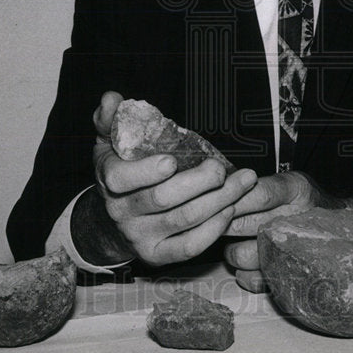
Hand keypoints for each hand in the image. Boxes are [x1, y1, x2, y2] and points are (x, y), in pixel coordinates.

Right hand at [75, 91, 256, 267]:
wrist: (114, 220)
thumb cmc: (122, 172)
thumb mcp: (110, 143)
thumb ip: (110, 119)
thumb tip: (111, 98)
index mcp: (109, 180)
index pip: (120, 179)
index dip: (146, 172)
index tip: (171, 161)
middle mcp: (122, 212)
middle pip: (162, 199)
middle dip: (199, 182)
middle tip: (221, 168)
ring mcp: (140, 236)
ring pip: (183, 220)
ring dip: (218, 201)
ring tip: (243, 182)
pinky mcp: (158, 254)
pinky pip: (189, 247)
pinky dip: (213, 230)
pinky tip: (230, 209)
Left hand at [223, 171, 352, 291]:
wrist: (344, 227)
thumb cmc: (307, 202)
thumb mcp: (290, 182)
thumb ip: (259, 185)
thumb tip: (217, 189)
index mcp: (296, 190)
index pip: (255, 194)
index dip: (230, 199)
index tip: (213, 202)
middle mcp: (296, 219)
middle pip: (242, 224)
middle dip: (222, 224)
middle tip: (211, 223)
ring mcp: (293, 250)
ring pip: (242, 254)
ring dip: (230, 251)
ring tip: (233, 244)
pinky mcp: (290, 276)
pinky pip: (254, 279)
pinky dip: (244, 275)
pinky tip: (248, 265)